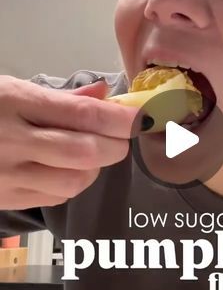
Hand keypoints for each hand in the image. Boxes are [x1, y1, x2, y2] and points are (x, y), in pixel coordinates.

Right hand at [0, 76, 138, 209]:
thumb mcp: (13, 90)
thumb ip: (61, 96)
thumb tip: (104, 94)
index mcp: (16, 104)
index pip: (82, 114)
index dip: (120, 119)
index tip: (141, 117)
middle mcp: (13, 143)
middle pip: (85, 153)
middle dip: (114, 145)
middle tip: (120, 137)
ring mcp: (9, 176)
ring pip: (74, 182)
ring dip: (94, 168)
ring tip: (89, 153)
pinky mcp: (7, 199)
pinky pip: (56, 198)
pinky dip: (72, 183)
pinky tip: (66, 169)